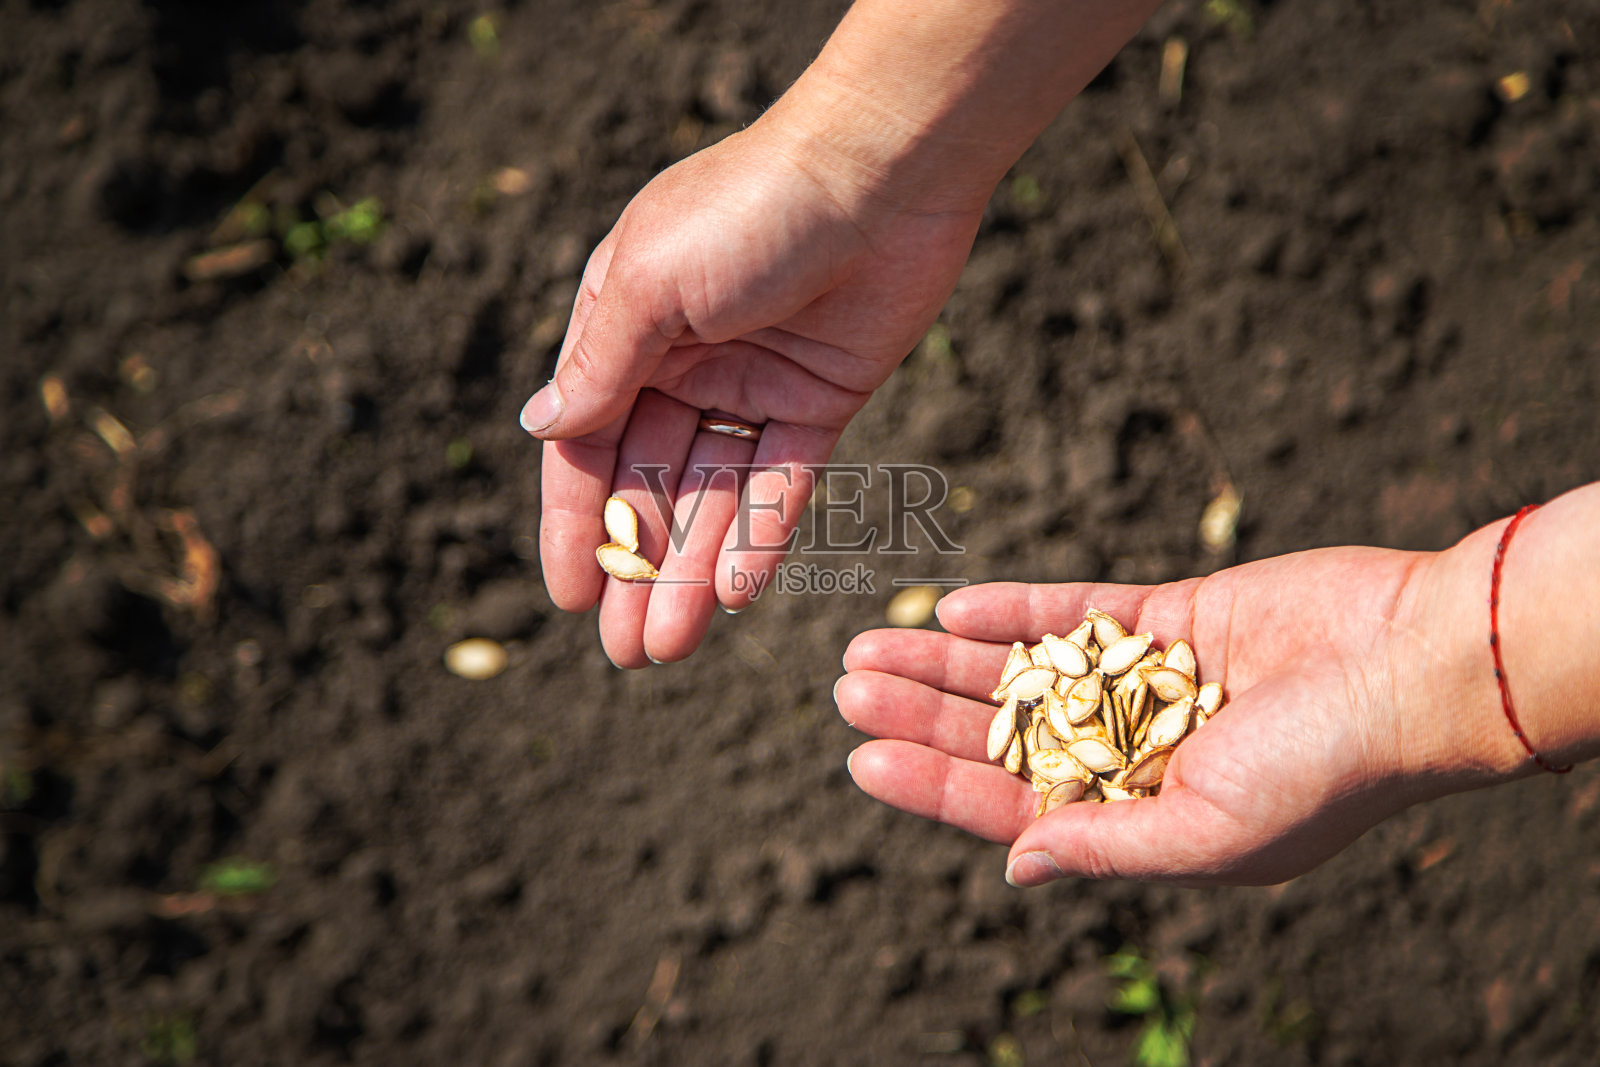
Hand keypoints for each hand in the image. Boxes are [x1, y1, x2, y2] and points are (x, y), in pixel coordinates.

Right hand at [525, 120, 983, 666]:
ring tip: (670, 647)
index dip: (576, 523)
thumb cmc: (750, 207)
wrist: (883, 169)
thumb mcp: (650, 283)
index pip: (587, 443)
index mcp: (626, 326)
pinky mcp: (821, 398)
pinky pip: (782, 480)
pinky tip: (735, 594)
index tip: (568, 597)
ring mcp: (753, 383)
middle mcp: (683, 359)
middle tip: (626, 653)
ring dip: (692, 570)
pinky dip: (760, 534)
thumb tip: (540, 429)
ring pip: (713, 496)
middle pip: (650, 484)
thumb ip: (599, 366)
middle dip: (637, 568)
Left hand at [834, 545, 1527, 885]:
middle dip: (926, 710)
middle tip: (846, 685)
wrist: (1411, 665)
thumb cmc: (1323, 771)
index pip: (1014, 805)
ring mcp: (1150, 679)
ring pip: (1027, 668)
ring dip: (951, 656)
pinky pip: (1079, 610)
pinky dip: (1018, 609)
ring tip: (871, 641)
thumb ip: (1108, 848)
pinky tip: (952, 605)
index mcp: (1145, 818)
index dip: (935, 782)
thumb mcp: (1209, 835)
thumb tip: (1015, 867)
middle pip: (1005, 731)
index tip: (861, 757)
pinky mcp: (1174, 613)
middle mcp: (1137, 752)